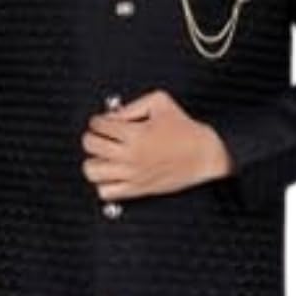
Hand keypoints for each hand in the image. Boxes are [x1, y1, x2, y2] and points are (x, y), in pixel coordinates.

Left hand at [80, 89, 232, 200]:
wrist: (205, 155)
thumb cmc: (186, 130)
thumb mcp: (160, 103)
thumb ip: (132, 105)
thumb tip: (113, 114)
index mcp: (135, 134)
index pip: (98, 124)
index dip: (98, 120)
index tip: (103, 121)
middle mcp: (131, 156)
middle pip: (90, 145)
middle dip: (92, 136)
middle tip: (102, 136)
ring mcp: (133, 175)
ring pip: (92, 171)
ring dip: (93, 161)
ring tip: (103, 156)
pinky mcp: (138, 190)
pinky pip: (106, 192)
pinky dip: (103, 184)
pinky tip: (112, 174)